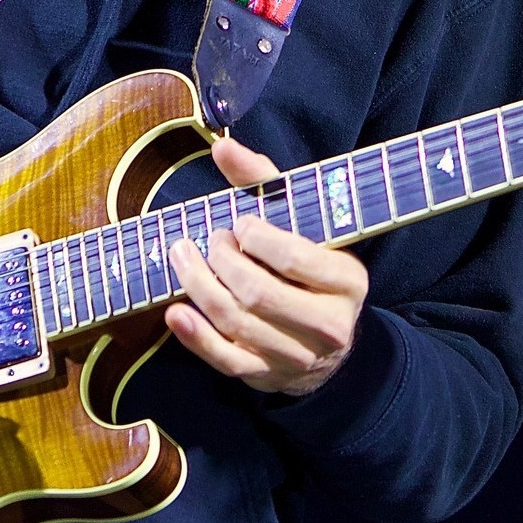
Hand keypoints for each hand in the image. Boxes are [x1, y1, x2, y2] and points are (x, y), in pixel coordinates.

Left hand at [163, 135, 368, 396]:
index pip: (295, 259)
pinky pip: (226, 360)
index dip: (257, 239)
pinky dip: (195, 337)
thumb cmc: (310, 268)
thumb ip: (265, 182)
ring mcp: (297, 356)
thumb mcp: (303, 223)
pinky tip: (175, 311)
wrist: (328, 342)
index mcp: (347, 281)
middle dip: (223, 261)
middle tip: (210, 240)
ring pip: (238, 324)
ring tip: (183, 257)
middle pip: (259, 293)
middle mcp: (329, 324)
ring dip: (200, 287)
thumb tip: (222, 147)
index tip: (239, 225)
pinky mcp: (267, 376)